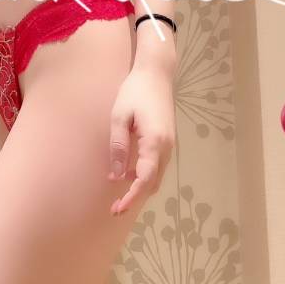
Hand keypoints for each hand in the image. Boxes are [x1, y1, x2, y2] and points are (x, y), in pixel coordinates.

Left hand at [108, 65, 175, 215]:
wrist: (156, 74)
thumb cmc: (135, 92)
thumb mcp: (120, 117)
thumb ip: (118, 147)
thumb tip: (116, 176)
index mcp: (155, 142)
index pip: (145, 179)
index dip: (132, 197)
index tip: (118, 209)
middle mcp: (167, 147)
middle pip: (153, 182)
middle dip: (136, 197)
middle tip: (114, 208)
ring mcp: (170, 144)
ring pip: (157, 176)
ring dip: (140, 187)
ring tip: (119, 194)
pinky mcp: (168, 140)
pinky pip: (157, 166)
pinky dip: (145, 175)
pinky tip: (129, 173)